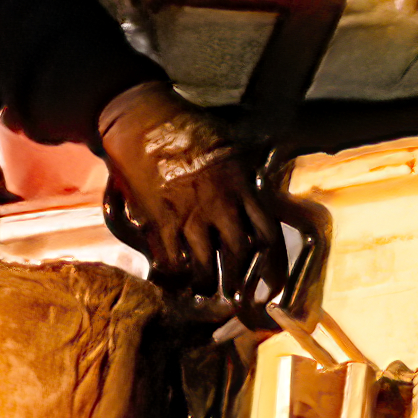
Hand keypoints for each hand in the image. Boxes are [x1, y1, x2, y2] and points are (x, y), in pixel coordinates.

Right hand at [88, 80, 269, 299]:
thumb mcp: (230, 149)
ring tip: (203, 289)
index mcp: (242, 189)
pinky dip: (174, 272)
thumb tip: (260, 190)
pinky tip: (175, 274)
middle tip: (236, 295)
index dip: (273, 267)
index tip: (272, 285)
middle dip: (239, 281)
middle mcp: (220, 207)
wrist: (144, 122)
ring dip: (205, 282)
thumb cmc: (188, 129)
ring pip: (205, 264)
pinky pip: (171, 258)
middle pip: (238, 257)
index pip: (268, 236)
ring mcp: (189, 216)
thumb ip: (246, 176)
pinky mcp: (159, 220)